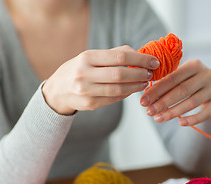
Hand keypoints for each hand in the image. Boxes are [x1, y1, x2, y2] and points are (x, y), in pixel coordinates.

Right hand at [42, 45, 159, 114]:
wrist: (57, 91)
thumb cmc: (77, 70)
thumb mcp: (90, 57)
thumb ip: (113, 54)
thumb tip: (139, 53)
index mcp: (86, 57)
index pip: (120, 56)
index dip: (140, 59)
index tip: (153, 61)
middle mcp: (84, 74)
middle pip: (121, 74)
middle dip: (140, 74)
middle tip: (150, 73)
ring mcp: (86, 91)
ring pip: (119, 90)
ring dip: (136, 86)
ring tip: (144, 82)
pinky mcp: (90, 104)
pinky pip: (114, 99)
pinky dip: (126, 94)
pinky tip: (132, 89)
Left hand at [140, 59, 210, 125]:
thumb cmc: (189, 80)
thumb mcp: (180, 76)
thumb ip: (165, 83)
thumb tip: (146, 94)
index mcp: (194, 64)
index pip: (172, 78)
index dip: (157, 90)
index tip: (143, 101)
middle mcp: (206, 74)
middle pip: (182, 90)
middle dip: (163, 102)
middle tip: (149, 112)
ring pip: (192, 102)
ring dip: (173, 112)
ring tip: (158, 119)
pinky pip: (206, 113)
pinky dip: (193, 119)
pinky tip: (180, 123)